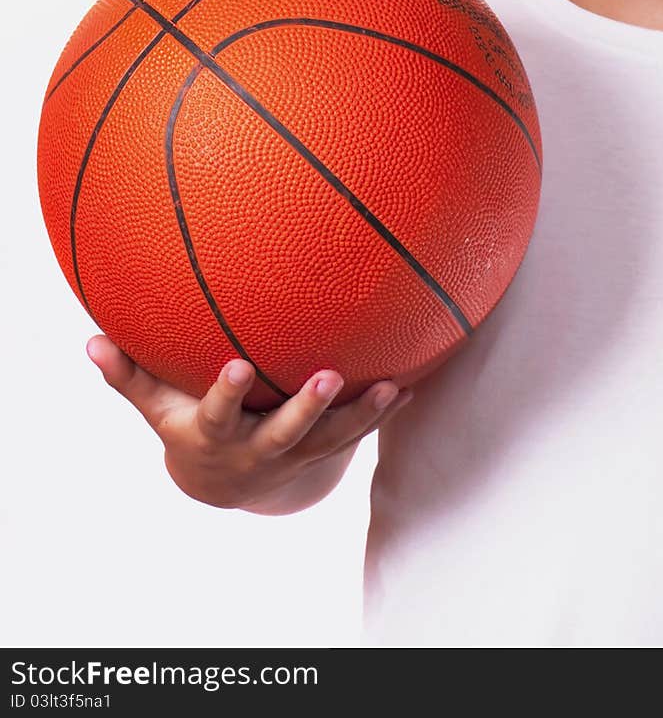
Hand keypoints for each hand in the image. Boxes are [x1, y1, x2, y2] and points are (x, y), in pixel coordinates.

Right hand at [86, 335, 412, 510]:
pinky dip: (381, 416)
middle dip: (308, 409)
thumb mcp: (156, 408)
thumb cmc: (185, 426)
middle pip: (286, 434)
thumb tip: (91, 339)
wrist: (224, 484)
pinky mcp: (320, 454)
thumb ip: (128, 376)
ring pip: (332, 440)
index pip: (219, 413)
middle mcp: (257, 449)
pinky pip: (355, 436)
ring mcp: (293, 456)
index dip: (229, 393)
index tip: (237, 365)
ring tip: (391, 388)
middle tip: (330, 378)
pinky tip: (410, 387)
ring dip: (363, 416)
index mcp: (215, 434)